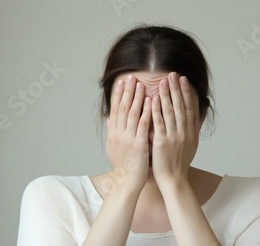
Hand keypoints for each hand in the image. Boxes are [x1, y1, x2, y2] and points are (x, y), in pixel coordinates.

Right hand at [106, 75, 151, 190]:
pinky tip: (150, 101)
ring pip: (132, 113)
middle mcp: (118, 133)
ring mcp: (128, 138)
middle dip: (127, 91)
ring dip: (136, 97)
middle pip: (122, 108)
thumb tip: (109, 120)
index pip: (115, 109)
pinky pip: (143, 125)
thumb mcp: (113, 148)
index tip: (121, 82)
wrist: (127, 182)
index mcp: (113, 133)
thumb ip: (112, 132)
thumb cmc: (123, 166)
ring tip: (140, 84)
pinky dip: (146, 112)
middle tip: (130, 77)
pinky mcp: (139, 144)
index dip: (118, 95)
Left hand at [151, 72, 200, 184]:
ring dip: (167, 95)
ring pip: (170, 112)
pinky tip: (154, 99)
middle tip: (173, 74)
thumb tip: (197, 119)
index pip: (189, 108)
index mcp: (190, 132)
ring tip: (163, 81)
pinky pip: (159, 123)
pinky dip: (156, 110)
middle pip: (180, 106)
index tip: (183, 80)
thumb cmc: (180, 164)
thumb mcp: (191, 147)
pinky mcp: (162, 142)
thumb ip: (193, 132)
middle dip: (176, 89)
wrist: (174, 179)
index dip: (186, 93)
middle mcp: (184, 132)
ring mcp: (173, 137)